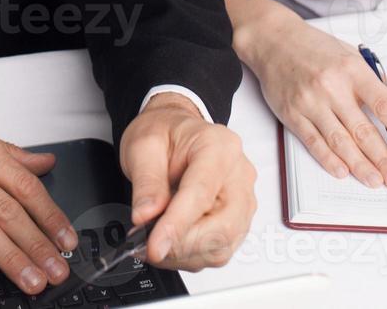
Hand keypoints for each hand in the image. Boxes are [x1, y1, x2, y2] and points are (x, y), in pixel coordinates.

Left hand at [119, 94, 253, 270]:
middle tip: (148, 244)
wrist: (175, 130)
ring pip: (223, 244)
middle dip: (182, 244)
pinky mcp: (238, 219)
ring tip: (155, 240)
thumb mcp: (142, 145)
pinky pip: (221, 249)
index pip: (201, 194)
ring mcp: (243, 199)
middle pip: (223, 226)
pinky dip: (192, 255)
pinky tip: (171, 242)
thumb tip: (145, 216)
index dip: (177, 225)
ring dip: (185, 253)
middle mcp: (239, 174)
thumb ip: (146, 182)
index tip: (154, 245)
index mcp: (218, 146)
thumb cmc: (164, 133)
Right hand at [245, 17, 386, 188]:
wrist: (273, 40)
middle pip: (362, 130)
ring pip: (339, 141)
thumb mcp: (355, 58)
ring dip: (360, 165)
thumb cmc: (316, 48)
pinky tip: (343, 171)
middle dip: (383, 159)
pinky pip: (313, 141)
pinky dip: (329, 159)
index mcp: (353, 70)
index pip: (385, 105)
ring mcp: (309, 101)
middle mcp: (331, 86)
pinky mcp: (291, 113)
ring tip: (376, 180)